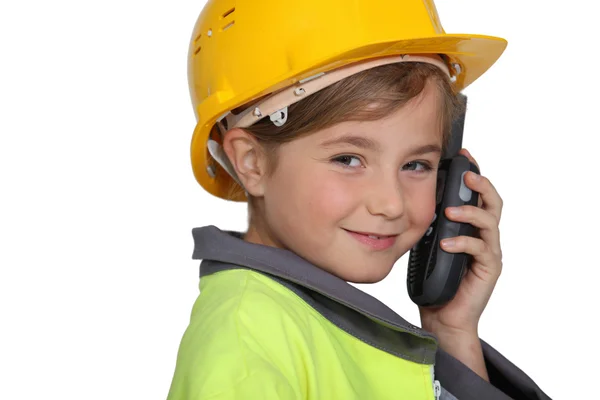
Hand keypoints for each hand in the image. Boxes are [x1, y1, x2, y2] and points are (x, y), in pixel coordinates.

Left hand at [419, 148, 503, 336]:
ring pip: (490, 221)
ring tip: (451, 211)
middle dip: (481, 184)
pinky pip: (481, 249)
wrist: (443, 316)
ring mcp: (489, 252)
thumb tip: (409, 200)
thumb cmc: (435, 280)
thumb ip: (429, 224)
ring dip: (470, 212)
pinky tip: (447, 244)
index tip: (463, 155)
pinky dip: (463, 243)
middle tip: (466, 174)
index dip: (473, 173)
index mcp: (471, 228)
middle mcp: (484, 236)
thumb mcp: (428, 244)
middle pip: (493, 201)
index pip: (476, 195)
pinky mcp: (489, 269)